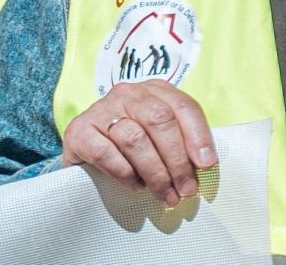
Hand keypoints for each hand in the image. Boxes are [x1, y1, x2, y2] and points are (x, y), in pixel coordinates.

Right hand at [60, 81, 217, 205]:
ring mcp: (101, 109)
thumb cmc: (132, 148)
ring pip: (134, 138)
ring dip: (155, 173)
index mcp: (155, 90)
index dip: (198, 135)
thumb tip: (204, 165)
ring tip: (164, 195)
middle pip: (159, 120)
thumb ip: (181, 144)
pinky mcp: (79, 131)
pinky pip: (106, 153)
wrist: (86, 153)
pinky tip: (135, 186)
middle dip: (177, 160)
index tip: (206, 164)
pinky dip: (125, 173)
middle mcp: (128, 93)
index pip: (183, 106)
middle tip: (185, 189)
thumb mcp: (160, 139)